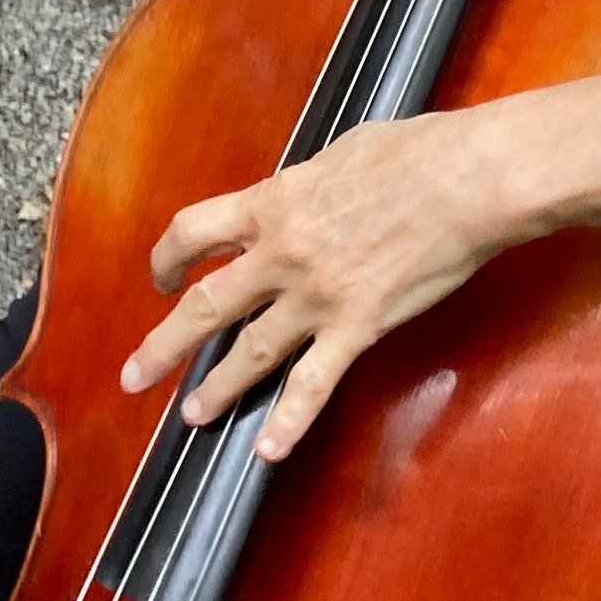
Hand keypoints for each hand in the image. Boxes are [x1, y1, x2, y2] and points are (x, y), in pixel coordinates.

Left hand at [119, 111, 521, 460]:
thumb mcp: (339, 153)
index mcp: (272, 203)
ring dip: (217, 389)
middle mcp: (281, 254)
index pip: (193, 231)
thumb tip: (297, 198)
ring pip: (250, 352)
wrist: (467, 179)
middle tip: (134, 375)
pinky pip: (314, 383)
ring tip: (192, 416)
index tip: (163, 275)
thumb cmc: (414, 151)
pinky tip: (269, 449)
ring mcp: (316, 296)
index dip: (168, 258)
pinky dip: (289, 419)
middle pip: (204, 306)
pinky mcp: (357, 326)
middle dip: (163, 345)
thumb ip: (305, 186)